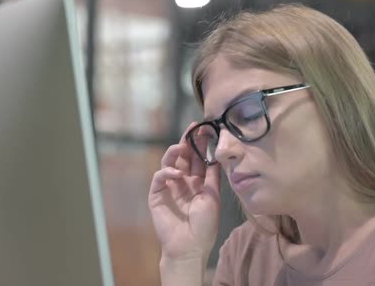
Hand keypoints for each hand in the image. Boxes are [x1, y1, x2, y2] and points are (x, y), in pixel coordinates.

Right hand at [148, 122, 221, 261]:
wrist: (191, 247)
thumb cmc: (205, 225)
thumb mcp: (213, 196)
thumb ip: (212, 176)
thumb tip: (217, 154)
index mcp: (198, 182)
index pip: (198, 158)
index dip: (201, 144)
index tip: (206, 129)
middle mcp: (183, 181)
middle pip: (183, 157)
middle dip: (188, 142)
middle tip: (193, 128)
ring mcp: (169, 187)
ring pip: (169, 163)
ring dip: (175, 153)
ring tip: (182, 146)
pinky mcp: (157, 195)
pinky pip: (159, 179)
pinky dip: (166, 172)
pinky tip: (176, 173)